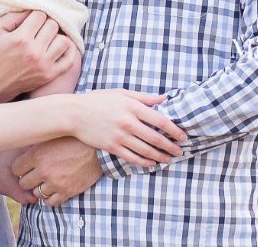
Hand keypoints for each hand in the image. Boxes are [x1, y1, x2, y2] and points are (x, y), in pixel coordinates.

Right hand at [0, 11, 76, 101]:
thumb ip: (12, 16)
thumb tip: (30, 10)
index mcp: (20, 39)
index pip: (40, 15)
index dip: (36, 15)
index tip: (32, 20)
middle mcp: (34, 51)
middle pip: (53, 25)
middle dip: (46, 24)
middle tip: (39, 29)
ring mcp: (44, 65)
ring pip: (63, 41)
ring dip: (56, 37)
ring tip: (48, 39)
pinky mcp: (49, 75)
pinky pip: (69, 60)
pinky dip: (68, 51)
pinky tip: (59, 47)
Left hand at [13, 137, 101, 205]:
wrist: (97, 150)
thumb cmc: (73, 140)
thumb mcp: (52, 137)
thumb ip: (36, 145)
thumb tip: (22, 144)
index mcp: (37, 155)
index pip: (15, 169)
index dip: (20, 168)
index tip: (25, 166)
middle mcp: (44, 170)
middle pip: (23, 183)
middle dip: (28, 179)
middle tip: (35, 174)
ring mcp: (55, 183)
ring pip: (36, 193)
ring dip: (40, 188)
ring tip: (47, 180)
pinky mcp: (67, 192)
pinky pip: (50, 202)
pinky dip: (50, 197)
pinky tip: (54, 188)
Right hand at [69, 89, 184, 165]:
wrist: (75, 113)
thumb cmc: (98, 100)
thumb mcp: (121, 93)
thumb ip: (143, 97)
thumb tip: (164, 99)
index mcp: (132, 106)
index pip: (160, 120)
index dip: (174, 130)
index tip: (182, 136)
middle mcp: (128, 122)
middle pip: (156, 138)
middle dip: (170, 146)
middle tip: (179, 151)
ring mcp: (120, 136)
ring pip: (146, 150)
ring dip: (160, 156)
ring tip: (168, 159)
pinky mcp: (112, 147)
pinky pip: (132, 158)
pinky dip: (144, 162)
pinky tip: (151, 163)